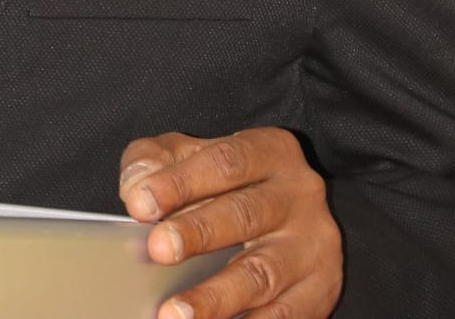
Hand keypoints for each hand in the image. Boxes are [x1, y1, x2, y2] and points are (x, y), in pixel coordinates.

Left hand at [119, 126, 341, 318]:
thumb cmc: (228, 183)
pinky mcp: (318, 292)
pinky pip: (282, 317)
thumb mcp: (193, 157)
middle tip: (158, 250)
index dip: (181, 182)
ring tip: (173, 314)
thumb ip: (157, 161)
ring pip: (262, 274)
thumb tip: (136, 189)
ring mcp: (313, 247)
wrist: (292, 218)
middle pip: (245, 214)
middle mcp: (299, 195)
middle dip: (198, 233)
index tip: (140, 204)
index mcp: (271, 151)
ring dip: (215, 298)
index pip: (225, 161)